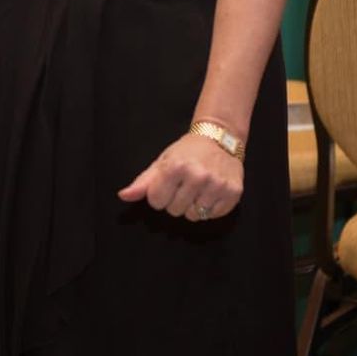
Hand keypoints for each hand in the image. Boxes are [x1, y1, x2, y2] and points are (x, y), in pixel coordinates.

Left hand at [118, 132, 242, 221]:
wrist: (219, 138)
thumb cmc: (187, 151)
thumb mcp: (162, 162)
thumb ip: (143, 182)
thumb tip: (123, 196)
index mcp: (175, 167)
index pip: (156, 202)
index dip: (159, 195)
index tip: (168, 183)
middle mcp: (197, 176)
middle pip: (174, 211)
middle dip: (176, 201)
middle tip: (185, 184)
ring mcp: (216, 185)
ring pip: (194, 216)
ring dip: (193, 206)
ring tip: (198, 188)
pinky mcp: (233, 193)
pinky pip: (213, 216)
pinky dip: (210, 208)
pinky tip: (211, 191)